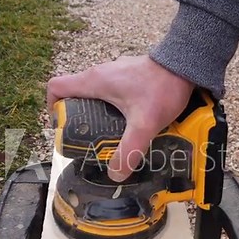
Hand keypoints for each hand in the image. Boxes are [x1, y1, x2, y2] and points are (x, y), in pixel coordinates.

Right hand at [46, 55, 193, 181]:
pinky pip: (112, 91)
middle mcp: (100, 74)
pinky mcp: (129, 75)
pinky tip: (130, 121)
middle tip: (90, 139)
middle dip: (78, 118)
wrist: (186, 65)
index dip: (52, 108)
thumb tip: (115, 173)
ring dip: (97, 113)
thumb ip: (129, 150)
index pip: (56, 88)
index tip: (62, 127)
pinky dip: (114, 107)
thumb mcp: (144, 124)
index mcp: (94, 81)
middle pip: (74, 95)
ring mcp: (115, 72)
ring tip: (111, 134)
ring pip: (94, 94)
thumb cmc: (163, 87)